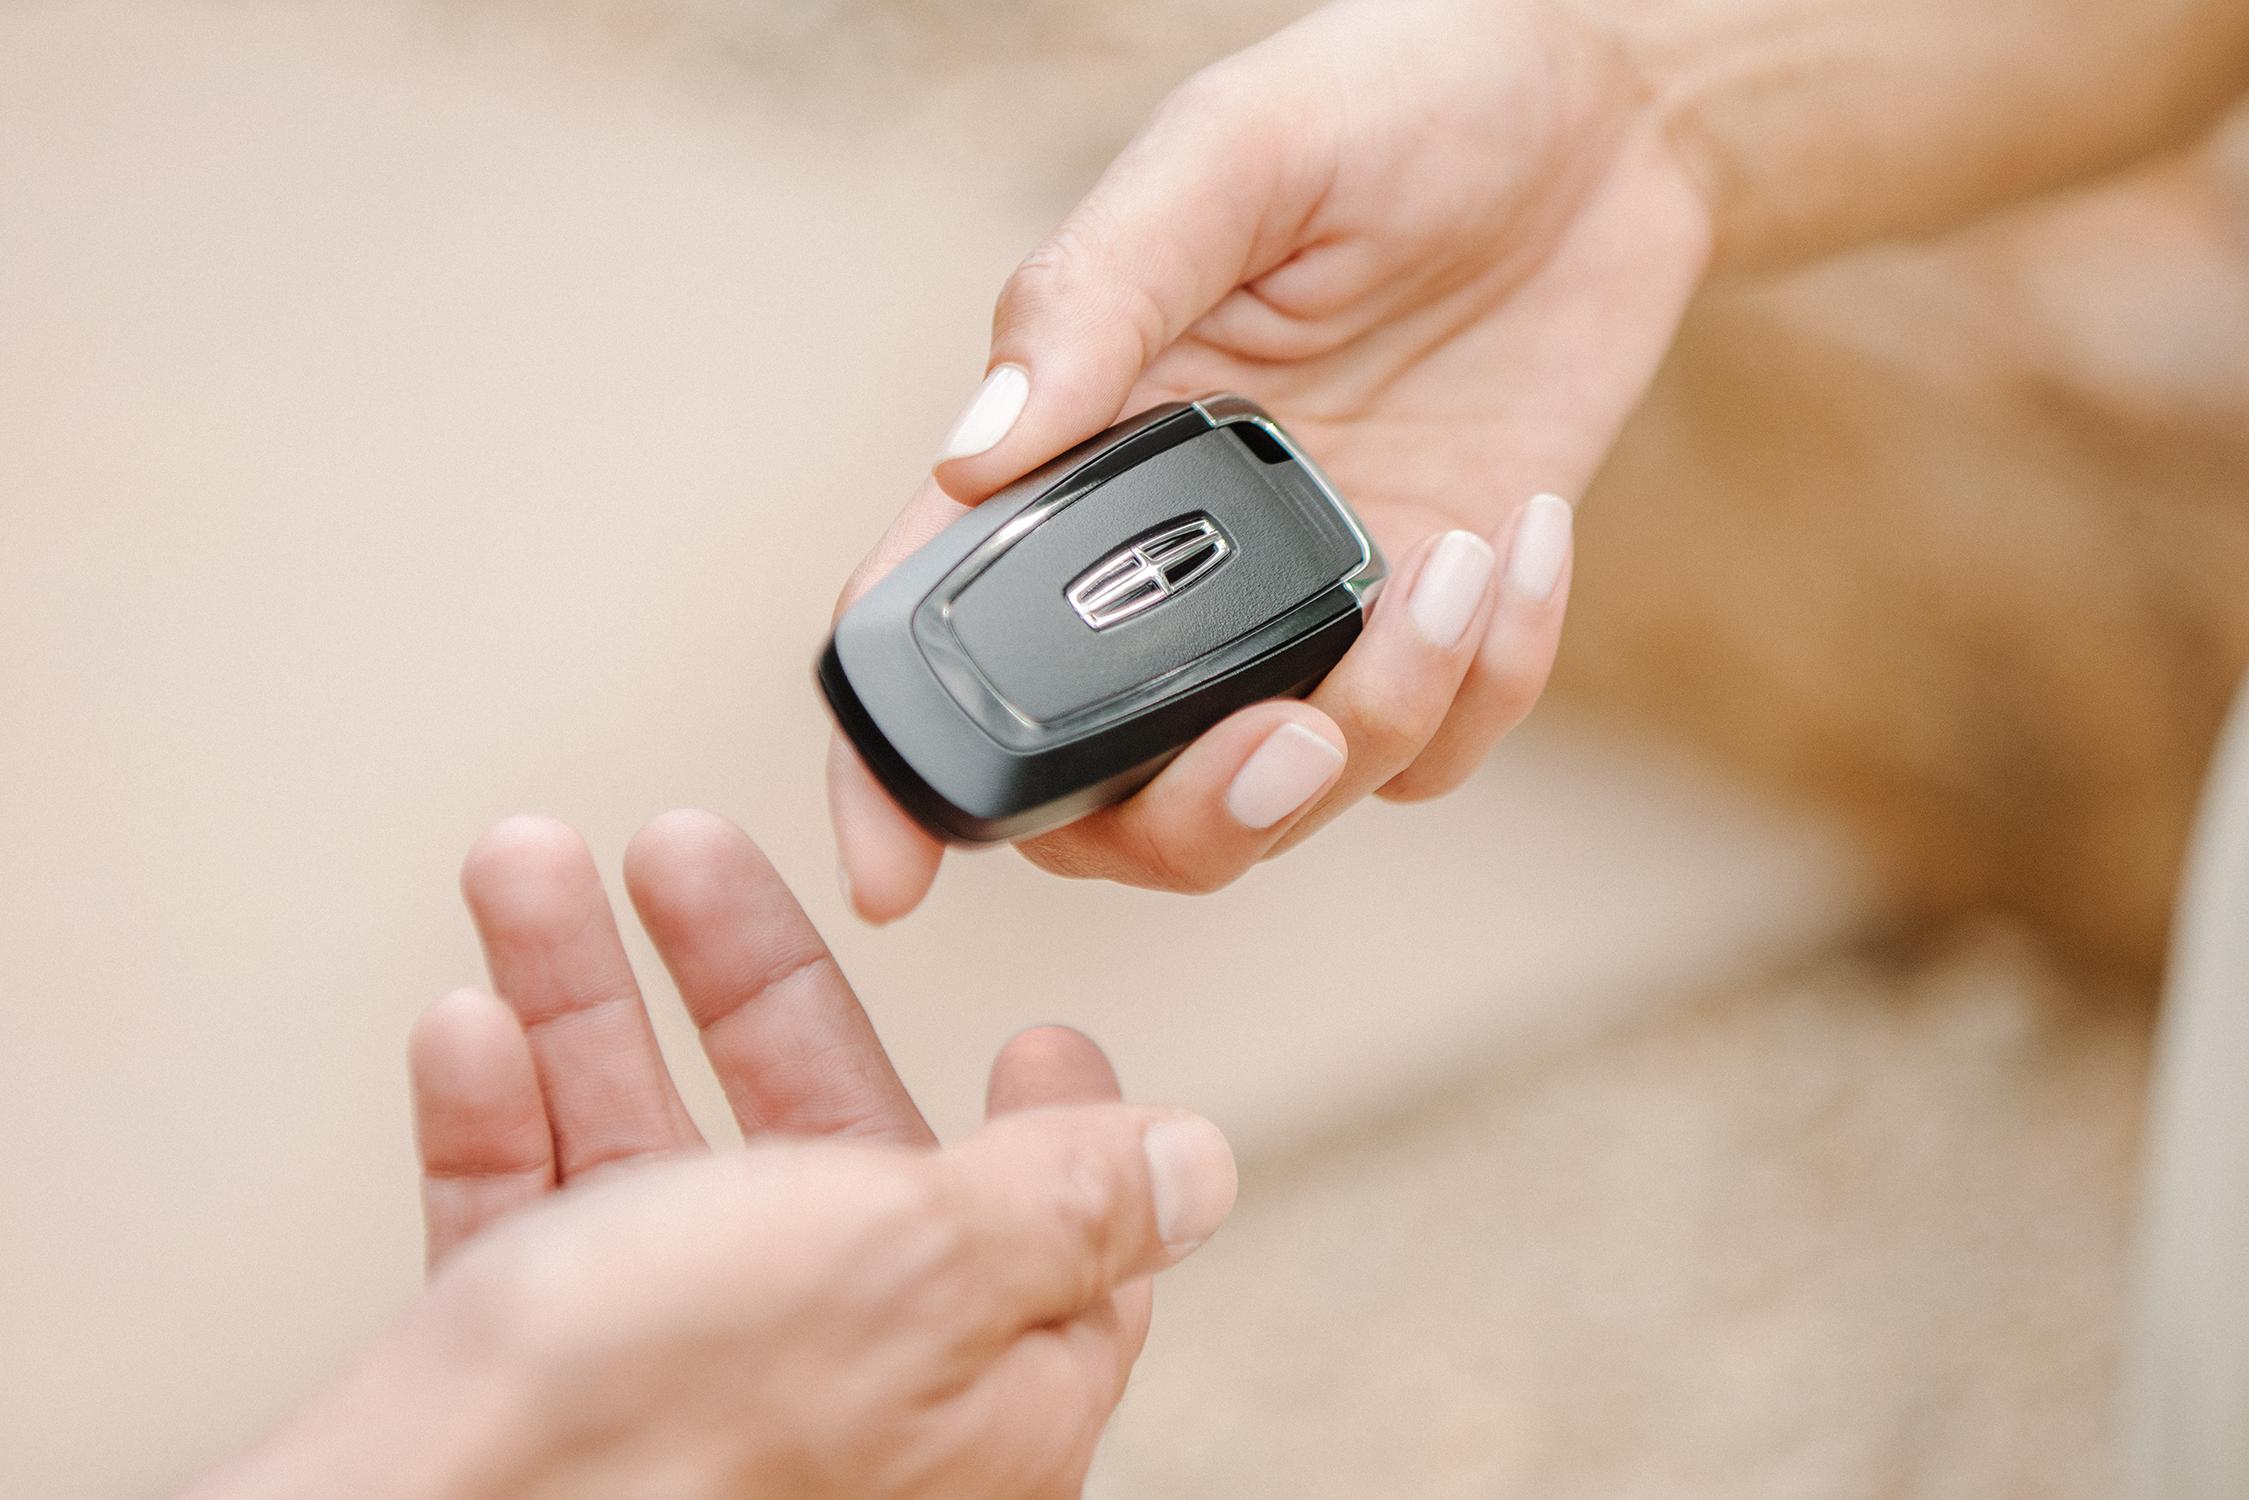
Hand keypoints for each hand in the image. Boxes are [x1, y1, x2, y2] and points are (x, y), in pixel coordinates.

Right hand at [189, 812, 1235, 1498]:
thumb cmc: (659, 1439)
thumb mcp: (911, 1265)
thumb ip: (1058, 1203)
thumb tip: (1195, 1168)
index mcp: (966, 1392)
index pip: (1049, 1244)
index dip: (1047, 1124)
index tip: (1035, 1037)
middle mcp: (828, 1398)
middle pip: (820, 1152)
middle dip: (748, 982)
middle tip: (691, 857)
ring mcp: (669, 1396)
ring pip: (647, 1156)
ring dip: (586, 1001)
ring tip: (539, 870)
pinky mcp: (529, 1396)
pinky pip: (523, 1229)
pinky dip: (498, 1116)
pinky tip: (469, 1025)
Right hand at [830, 0, 1713, 917]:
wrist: (1606, 115)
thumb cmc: (1396, 96)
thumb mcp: (1233, 157)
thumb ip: (1096, 296)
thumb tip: (969, 453)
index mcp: (1082, 449)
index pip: (948, 632)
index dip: (896, 770)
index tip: (888, 873)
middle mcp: (1172, 557)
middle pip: (1109, 791)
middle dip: (1191, 816)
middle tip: (1293, 737)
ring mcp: (1303, 606)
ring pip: (1283, 796)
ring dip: (1375, 725)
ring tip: (1455, 567)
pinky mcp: (1433, 620)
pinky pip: (1439, 747)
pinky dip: (1494, 681)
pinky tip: (1527, 541)